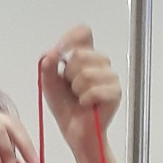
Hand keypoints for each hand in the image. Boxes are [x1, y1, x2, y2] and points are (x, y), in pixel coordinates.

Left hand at [40, 26, 120, 162]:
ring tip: (79, 98)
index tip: (58, 52)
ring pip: (86, 73)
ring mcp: (110, 77)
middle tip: (71, 88)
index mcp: (86, 55)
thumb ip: (48, 66)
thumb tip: (51, 53)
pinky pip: (94, 90)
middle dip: (69, 74)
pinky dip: (85, 99)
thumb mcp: (49, 83)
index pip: (84, 32)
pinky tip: (87, 105)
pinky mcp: (115, 92)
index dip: (71, 38)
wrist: (75, 131)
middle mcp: (101, 62)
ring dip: (76, 89)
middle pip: (81, 54)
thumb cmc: (65, 107)